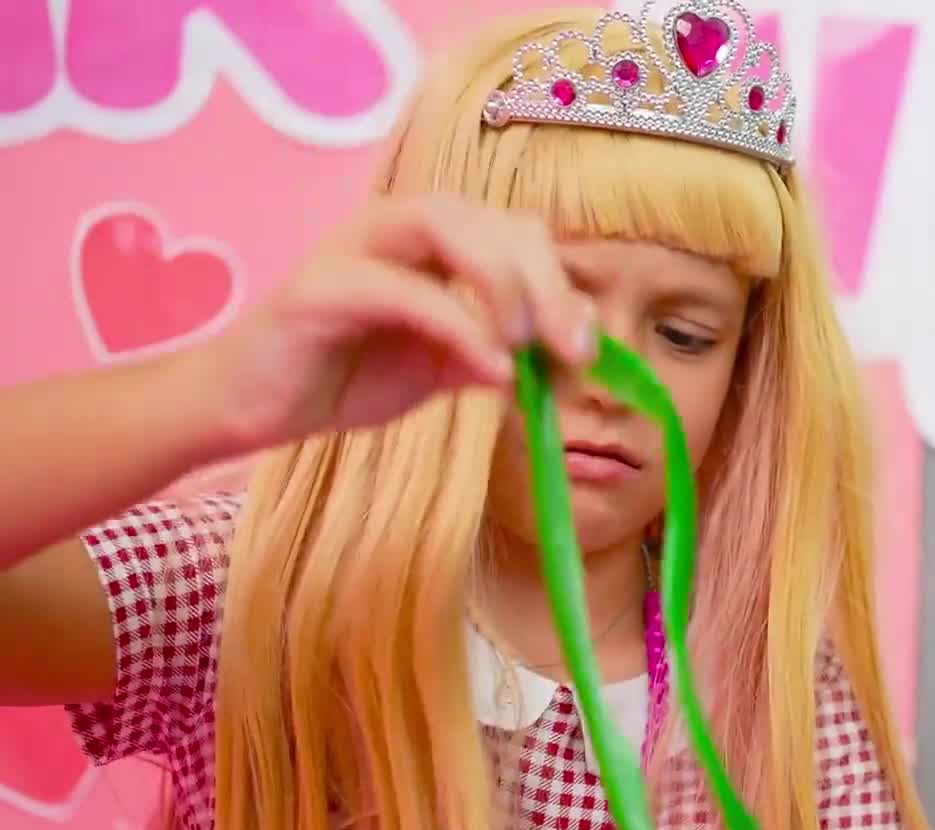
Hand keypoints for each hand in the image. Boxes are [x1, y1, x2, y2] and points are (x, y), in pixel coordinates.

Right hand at [188, 194, 598, 454]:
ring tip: (527, 346)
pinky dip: (457, 325)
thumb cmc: (343, 376)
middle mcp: (396, 226)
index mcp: (432, 240)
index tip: (588, 348)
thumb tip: (571, 351)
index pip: (517, 234)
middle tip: (573, 350)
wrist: (250, 407)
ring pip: (448, 227)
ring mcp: (355, 246)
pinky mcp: (320, 285)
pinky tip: (488, 369)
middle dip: (547, 281)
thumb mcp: (443, 369)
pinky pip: (403, 290)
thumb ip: (499, 352)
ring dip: (504, 284)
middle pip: (495, 220)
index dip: (563, 283)